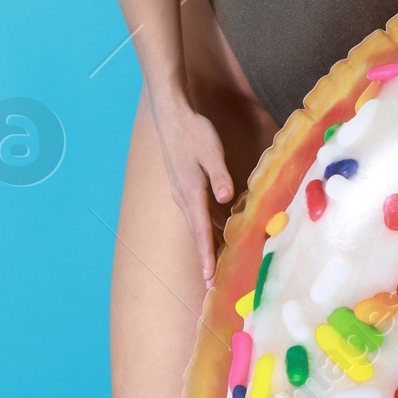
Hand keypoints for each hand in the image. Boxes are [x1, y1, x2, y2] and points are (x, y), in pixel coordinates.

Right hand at [148, 90, 234, 286]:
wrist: (170, 115)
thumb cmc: (193, 131)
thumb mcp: (211, 151)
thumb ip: (220, 175)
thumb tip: (227, 197)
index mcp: (191, 192)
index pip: (201, 231)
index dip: (206, 255)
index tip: (208, 278)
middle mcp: (183, 197)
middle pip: (198, 232)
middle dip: (206, 257)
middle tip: (212, 282)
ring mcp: (182, 191)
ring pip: (197, 222)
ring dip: (207, 241)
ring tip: (217, 261)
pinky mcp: (184, 184)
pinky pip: (197, 210)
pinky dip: (207, 223)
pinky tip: (221, 225)